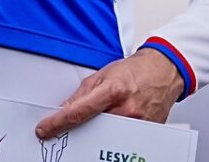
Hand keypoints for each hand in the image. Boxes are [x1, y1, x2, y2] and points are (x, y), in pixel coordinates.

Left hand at [34, 49, 182, 139]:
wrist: (163, 71)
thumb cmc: (135, 70)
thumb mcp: (103, 74)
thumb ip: (82, 93)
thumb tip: (64, 108)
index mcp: (113, 90)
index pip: (78, 112)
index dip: (58, 123)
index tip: (45, 130)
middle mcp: (126, 109)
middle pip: (92, 128)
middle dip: (80, 127)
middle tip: (75, 124)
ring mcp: (137, 122)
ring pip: (106, 136)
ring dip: (98, 130)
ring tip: (106, 115)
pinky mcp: (145, 130)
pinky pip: (122, 137)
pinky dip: (114, 132)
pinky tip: (117, 119)